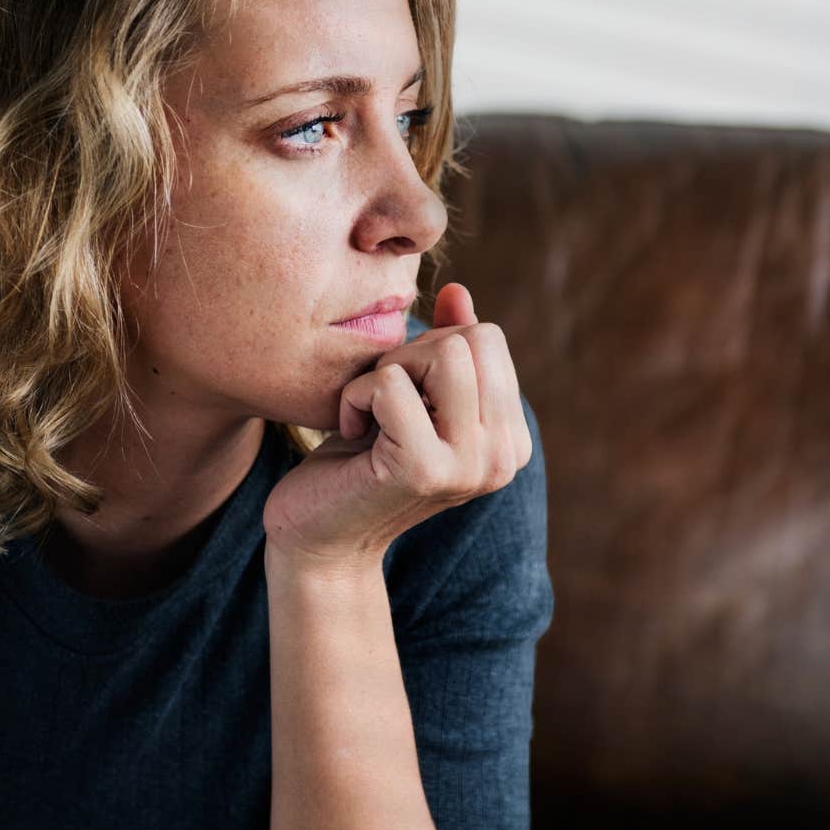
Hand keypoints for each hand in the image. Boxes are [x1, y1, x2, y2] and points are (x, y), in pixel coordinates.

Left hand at [261, 282, 532, 571]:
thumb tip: (457, 291)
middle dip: (413, 353)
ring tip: (372, 413)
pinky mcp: (425, 470)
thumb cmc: (359, 462)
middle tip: (382, 402)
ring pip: (445, 353)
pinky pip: (391, 384)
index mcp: (510, 439)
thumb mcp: (410, 397)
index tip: (403, 394)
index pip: (489, 338)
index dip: (431, 348)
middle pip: (473, 339)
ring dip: (389, 370)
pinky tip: (352, 434)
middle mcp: (504, 457)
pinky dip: (356, 396)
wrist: (319, 538)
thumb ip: (445, 348)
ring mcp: (470, 466)